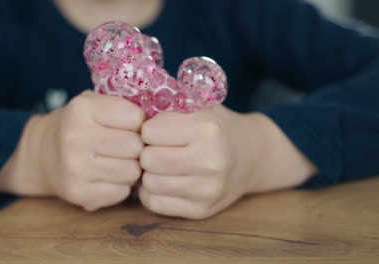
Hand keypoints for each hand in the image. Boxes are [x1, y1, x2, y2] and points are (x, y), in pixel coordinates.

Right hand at [0, 91, 144, 210]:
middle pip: (137, 147)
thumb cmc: (80, 126)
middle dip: (136, 147)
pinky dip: (120, 186)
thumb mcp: (94, 103)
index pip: (136, 118)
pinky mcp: (78, 193)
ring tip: (115, 161)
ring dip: (130, 168)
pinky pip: (121, 192)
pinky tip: (106, 177)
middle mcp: (75, 138)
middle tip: (124, 147)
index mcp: (82, 109)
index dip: (138, 123)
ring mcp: (75, 168)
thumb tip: (161, 127)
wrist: (43, 154)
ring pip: (133, 172)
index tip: (128, 126)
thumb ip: (123, 106)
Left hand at [139, 104, 316, 218]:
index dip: (148, 129)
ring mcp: (207, 189)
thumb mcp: (198, 107)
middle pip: (147, 159)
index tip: (158, 130)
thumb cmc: (215, 128)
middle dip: (147, 152)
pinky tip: (166, 181)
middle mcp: (210, 161)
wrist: (251, 156)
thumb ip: (167, 106)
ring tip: (163, 165)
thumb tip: (127, 118)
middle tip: (158, 149)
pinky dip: (153, 192)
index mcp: (207, 130)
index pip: (148, 132)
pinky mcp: (201, 210)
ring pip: (149, 183)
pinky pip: (154, 203)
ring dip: (150, 173)